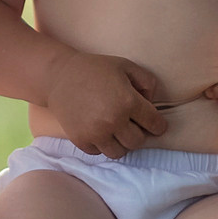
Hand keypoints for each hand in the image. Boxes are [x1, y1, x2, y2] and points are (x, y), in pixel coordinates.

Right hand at [49, 46, 168, 158]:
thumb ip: (147, 81)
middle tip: (131, 124)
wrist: (59, 76)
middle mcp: (113, 120)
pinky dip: (102, 144)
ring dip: (120, 143)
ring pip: (119, 152)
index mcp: (128, 101)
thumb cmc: (95, 69)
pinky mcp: (80, 140)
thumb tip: (152, 102)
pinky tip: (100, 131)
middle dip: (138, 133)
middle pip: (137, 142)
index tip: (155, 124)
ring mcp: (95, 132)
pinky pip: (99, 152)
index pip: (154, 124)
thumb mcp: (126, 66)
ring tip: (116, 131)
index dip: (158, 125)